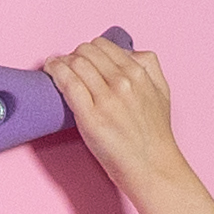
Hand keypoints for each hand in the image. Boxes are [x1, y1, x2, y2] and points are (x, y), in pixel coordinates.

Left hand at [47, 34, 181, 187]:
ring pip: (75, 64)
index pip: (103, 46)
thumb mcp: (162, 92)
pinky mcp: (90, 117)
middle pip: (86, 52)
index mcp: (138, 73)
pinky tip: (50, 71)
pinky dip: (55, 72)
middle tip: (67, 65)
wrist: (152, 167)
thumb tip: (130, 52)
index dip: (88, 50)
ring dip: (60, 62)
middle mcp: (122, 82)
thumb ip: (149, 67)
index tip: (81, 58)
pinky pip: (68, 83)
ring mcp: (106, 99)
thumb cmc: (155, 135)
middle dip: (74, 55)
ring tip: (54, 67)